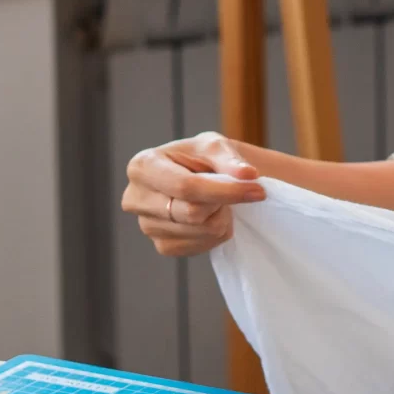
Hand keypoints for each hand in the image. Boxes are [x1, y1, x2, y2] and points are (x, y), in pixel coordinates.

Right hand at [124, 132, 268, 257]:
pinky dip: (215, 233)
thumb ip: (230, 159)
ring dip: (221, 217)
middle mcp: (135, 198)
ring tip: (217, 202)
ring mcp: (146, 226)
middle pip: (192, 213)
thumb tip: (247, 174)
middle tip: (234, 192)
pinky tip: (211, 216)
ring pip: (200, 231)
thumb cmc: (203, 158)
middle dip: (222, 203)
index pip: (185, 187)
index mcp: (143, 166)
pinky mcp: (162, 245)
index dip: (224, 191)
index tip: (258, 190)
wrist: (200, 177)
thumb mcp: (216, 146)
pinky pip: (199, 247)